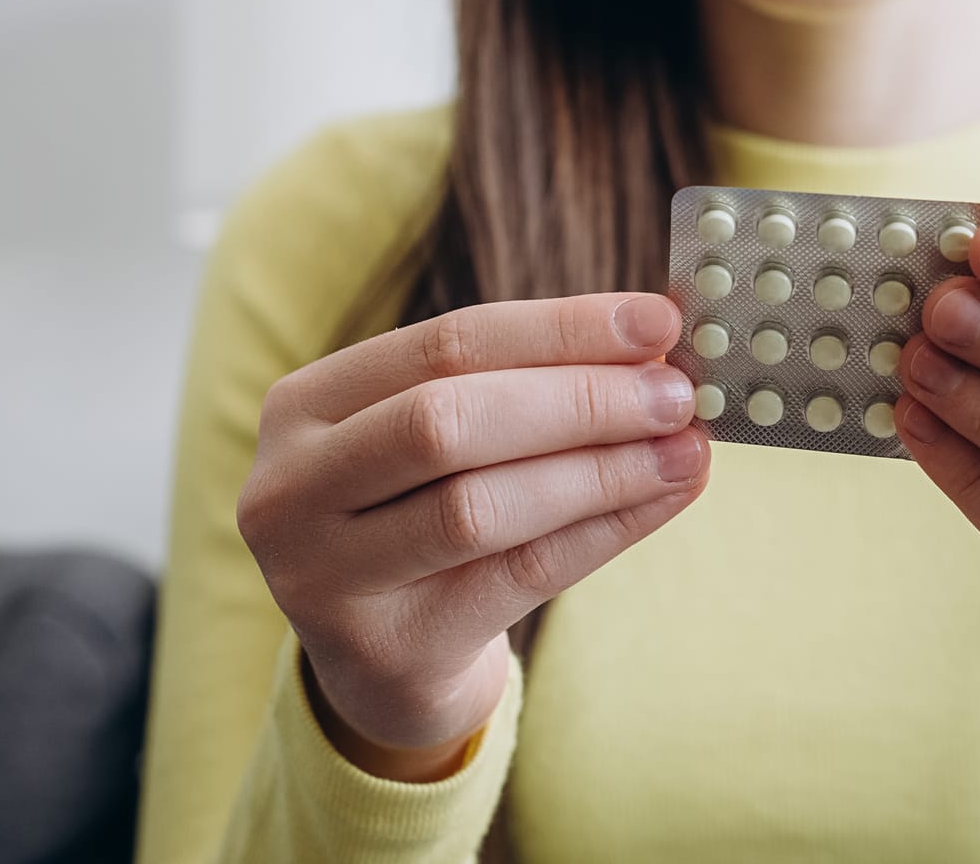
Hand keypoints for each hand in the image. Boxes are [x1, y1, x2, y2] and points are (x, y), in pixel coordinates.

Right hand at [237, 293, 708, 778]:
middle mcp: (292, 487)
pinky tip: (665, 499)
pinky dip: (605, 530)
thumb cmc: (428, 515)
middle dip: (580, 399)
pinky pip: (517, 577)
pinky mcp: (385, 649)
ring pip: (480, 506)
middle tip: (677, 392)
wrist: (388, 660)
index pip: (445, 343)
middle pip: (448, 420)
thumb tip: (658, 341)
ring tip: (687, 449)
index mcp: (305, 405)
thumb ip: (529, 385)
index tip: (659, 320)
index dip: (560, 328)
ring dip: (602, 470)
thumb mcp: (451, 440)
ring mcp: (324, 578)